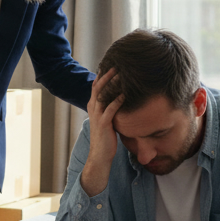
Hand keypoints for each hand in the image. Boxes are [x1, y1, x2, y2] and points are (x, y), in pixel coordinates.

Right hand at [80, 68, 122, 196]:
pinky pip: (111, 109)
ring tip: (121, 74)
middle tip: (117, 64)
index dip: (102, 75)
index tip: (111, 64)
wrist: (100, 155)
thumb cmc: (105, 138)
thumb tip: (119, 99)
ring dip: (112, 84)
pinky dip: (118, 100)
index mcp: (93, 107)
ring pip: (104, 95)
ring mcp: (98, 116)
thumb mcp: (106, 120)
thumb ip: (109, 109)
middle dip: (107, 75)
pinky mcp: (104, 123)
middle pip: (98, 87)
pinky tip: (126, 93)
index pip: (96, 86)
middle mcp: (93, 109)